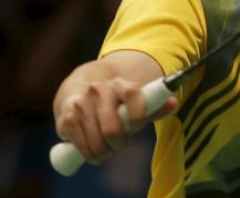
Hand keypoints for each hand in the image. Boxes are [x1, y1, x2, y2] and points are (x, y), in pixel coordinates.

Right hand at [55, 77, 176, 163]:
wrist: (78, 92)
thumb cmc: (113, 104)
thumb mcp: (133, 103)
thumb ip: (153, 107)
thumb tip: (173, 103)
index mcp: (120, 84)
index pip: (133, 95)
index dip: (136, 117)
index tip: (134, 127)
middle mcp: (99, 90)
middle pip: (112, 129)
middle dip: (117, 145)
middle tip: (118, 146)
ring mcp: (81, 103)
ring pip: (97, 141)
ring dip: (103, 152)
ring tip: (106, 150)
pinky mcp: (66, 117)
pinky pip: (81, 145)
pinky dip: (89, 154)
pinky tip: (92, 152)